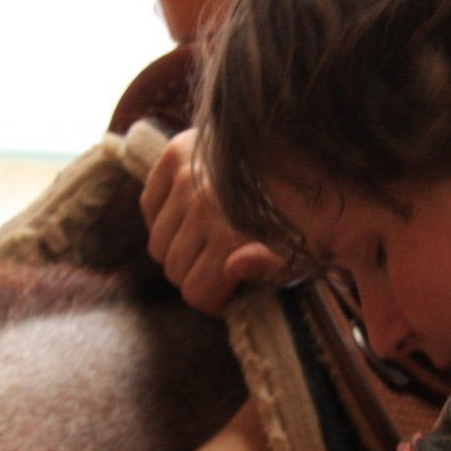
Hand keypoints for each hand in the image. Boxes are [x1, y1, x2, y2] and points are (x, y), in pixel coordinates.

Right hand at [139, 128, 289, 315]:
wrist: (301, 151)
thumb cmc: (298, 209)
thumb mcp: (297, 246)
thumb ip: (270, 265)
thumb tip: (233, 268)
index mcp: (234, 232)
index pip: (195, 292)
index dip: (212, 299)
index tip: (227, 291)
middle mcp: (203, 204)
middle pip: (174, 271)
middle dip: (194, 274)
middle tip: (217, 262)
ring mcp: (186, 177)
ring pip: (157, 245)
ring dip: (177, 248)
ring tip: (206, 236)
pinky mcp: (176, 154)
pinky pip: (149, 206)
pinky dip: (164, 216)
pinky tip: (190, 213)